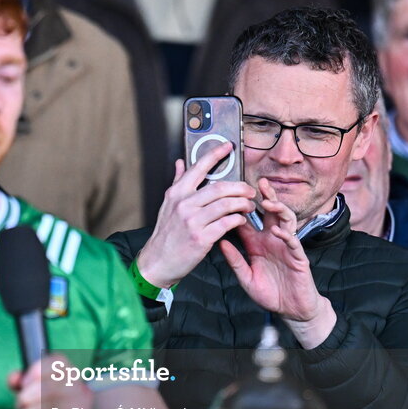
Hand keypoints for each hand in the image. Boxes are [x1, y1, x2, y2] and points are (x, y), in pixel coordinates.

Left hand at [9, 354, 96, 408]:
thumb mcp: (38, 393)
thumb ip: (23, 381)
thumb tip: (13, 379)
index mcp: (72, 374)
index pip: (56, 361)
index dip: (35, 370)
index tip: (24, 383)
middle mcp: (78, 389)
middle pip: (42, 387)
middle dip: (23, 399)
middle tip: (21, 407)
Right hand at [136, 142, 256, 288]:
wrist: (158, 261)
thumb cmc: (166, 235)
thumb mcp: (167, 205)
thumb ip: (177, 182)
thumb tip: (179, 163)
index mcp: (177, 194)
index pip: (198, 168)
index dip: (215, 154)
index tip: (227, 146)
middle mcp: (184, 204)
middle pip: (219, 187)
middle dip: (240, 187)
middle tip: (249, 190)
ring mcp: (192, 221)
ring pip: (226, 204)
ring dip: (242, 203)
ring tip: (249, 205)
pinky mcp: (201, 238)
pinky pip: (226, 223)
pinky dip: (238, 220)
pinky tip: (241, 219)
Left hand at [219, 178, 335, 348]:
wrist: (290, 309)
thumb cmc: (269, 293)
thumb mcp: (246, 278)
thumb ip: (235, 261)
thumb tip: (220, 243)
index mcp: (258, 244)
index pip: (247, 222)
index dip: (239, 209)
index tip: (230, 196)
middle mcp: (272, 241)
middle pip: (269, 213)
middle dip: (266, 196)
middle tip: (258, 183)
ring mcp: (286, 247)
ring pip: (285, 220)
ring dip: (277, 210)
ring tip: (267, 202)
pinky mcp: (299, 257)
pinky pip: (293, 242)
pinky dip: (285, 235)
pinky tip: (277, 230)